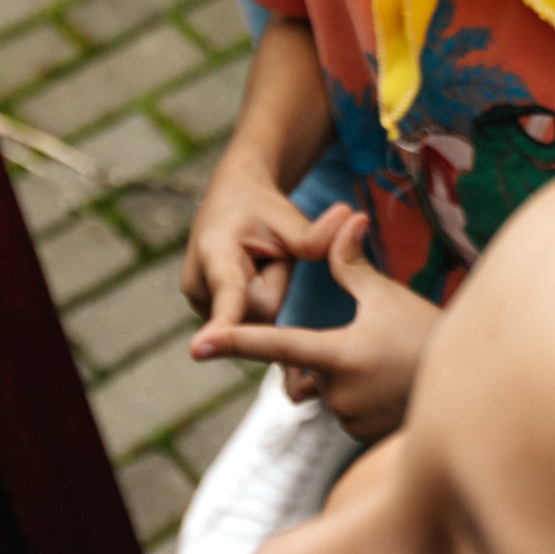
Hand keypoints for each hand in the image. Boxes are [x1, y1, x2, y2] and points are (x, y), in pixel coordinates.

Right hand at [181, 161, 347, 335]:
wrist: (232, 203)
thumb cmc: (258, 208)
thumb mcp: (286, 215)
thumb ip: (315, 235)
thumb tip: (356, 219)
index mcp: (215, 251)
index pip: (227, 292)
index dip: (222, 322)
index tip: (200, 350)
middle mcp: (198, 284)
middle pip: (258, 313)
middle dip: (276, 286)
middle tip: (268, 252)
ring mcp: (201, 305)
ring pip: (256, 321)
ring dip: (268, 294)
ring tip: (257, 263)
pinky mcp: (211, 317)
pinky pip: (251, 322)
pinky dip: (260, 301)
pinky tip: (252, 275)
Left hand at [194, 213, 441, 440]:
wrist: (470, 384)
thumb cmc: (427, 334)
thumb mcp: (387, 296)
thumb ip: (352, 265)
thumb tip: (346, 219)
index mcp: (337, 354)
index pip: (277, 344)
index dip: (235, 342)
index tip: (198, 345)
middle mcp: (336, 392)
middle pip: (309, 366)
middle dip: (331, 352)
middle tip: (376, 343)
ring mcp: (349, 418)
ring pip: (327, 389)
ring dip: (346, 376)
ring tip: (387, 365)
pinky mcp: (361, 436)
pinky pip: (344, 410)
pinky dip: (359, 397)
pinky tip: (389, 386)